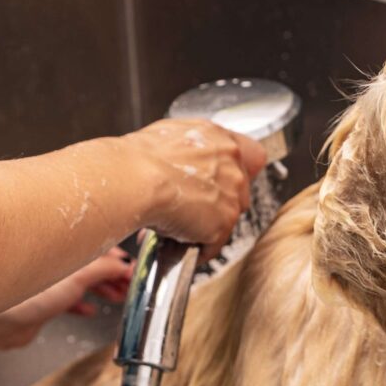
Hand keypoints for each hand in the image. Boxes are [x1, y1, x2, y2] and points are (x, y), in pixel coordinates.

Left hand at [0, 248, 133, 351]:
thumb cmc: (23, 298)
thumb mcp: (76, 278)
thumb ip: (103, 269)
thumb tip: (123, 264)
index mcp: (61, 248)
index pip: (97, 247)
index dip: (116, 259)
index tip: (131, 270)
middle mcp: (54, 263)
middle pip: (90, 265)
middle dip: (112, 276)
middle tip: (128, 286)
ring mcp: (47, 284)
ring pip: (81, 283)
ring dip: (101, 289)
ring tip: (116, 297)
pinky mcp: (41, 305)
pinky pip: (68, 301)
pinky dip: (82, 304)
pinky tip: (89, 309)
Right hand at [126, 117, 267, 249]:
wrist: (135, 178)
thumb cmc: (139, 159)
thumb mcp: (167, 137)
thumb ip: (186, 150)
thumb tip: (178, 162)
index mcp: (218, 138)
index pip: (251, 155)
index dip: (238, 170)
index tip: (223, 180)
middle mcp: (232, 163)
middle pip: (240, 190)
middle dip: (217, 202)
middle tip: (189, 209)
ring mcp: (232, 193)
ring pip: (227, 218)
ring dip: (205, 226)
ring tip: (176, 230)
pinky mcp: (224, 222)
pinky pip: (213, 243)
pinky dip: (196, 248)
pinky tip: (176, 246)